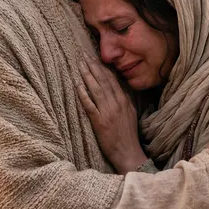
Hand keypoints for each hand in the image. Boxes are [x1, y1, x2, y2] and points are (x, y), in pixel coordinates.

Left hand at [78, 57, 146, 173]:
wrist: (128, 152)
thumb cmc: (128, 135)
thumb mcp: (130, 113)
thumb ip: (124, 100)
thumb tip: (117, 88)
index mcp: (124, 100)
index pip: (112, 79)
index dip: (102, 67)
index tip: (94, 57)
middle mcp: (116, 103)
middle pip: (103, 80)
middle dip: (93, 66)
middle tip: (84, 55)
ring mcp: (108, 112)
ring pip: (96, 89)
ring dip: (87, 76)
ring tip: (80, 65)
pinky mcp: (99, 122)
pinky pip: (90, 105)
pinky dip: (84, 94)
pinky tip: (78, 85)